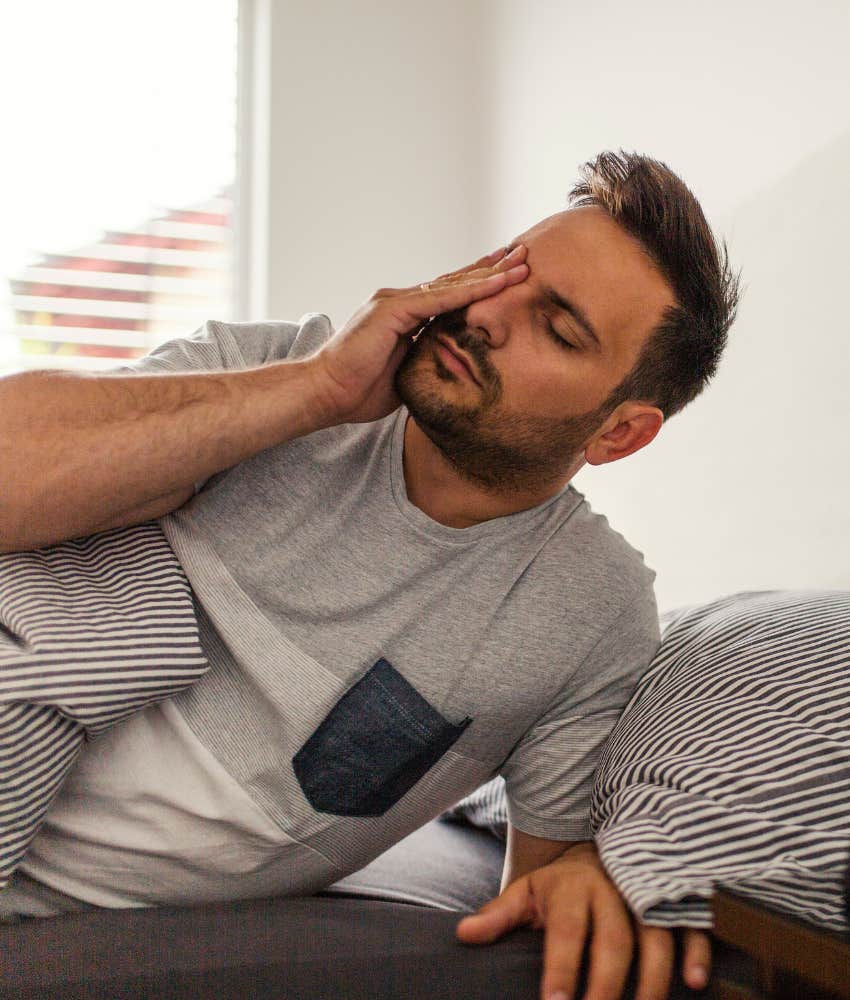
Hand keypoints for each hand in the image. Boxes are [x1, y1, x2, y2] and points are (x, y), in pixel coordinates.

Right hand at [307, 245, 527, 424]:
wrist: (326, 393)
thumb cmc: (358, 391)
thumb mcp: (404, 374)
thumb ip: (425, 361)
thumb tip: (448, 368)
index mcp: (403, 316)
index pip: (449, 295)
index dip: (479, 285)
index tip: (508, 276)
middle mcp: (400, 301)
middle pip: (455, 281)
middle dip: (492, 268)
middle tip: (524, 254)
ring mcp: (395, 302)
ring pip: (453, 284)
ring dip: (490, 274)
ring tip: (521, 262)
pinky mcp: (392, 310)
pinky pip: (441, 299)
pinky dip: (471, 291)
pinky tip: (497, 283)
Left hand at [456, 842, 710, 999]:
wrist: (595, 848)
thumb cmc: (557, 884)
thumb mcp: (525, 892)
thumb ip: (499, 915)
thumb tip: (463, 934)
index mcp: (571, 888)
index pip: (565, 930)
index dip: (562, 968)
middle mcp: (611, 889)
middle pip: (612, 939)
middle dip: (606, 984)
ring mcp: (645, 893)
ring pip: (655, 935)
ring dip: (653, 978)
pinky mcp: (672, 899)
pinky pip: (690, 922)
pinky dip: (696, 950)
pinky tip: (694, 982)